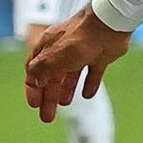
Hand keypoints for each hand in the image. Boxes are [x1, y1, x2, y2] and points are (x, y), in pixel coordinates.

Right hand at [25, 8, 132, 122]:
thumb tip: (34, 82)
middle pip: (52, 77)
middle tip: (47, 117)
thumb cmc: (79, 39)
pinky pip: (93, 73)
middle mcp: (63, 50)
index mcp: (48, 48)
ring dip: (65, 91)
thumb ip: (41, 70)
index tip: (34, 105)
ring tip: (64, 105)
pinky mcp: (100, 56)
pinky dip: (89, 84)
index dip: (32, 88)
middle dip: (49, 97)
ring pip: (70, 75)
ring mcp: (82, 52)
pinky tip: (88, 96)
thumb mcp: (54, 57)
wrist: (110, 25)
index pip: (34, 70)